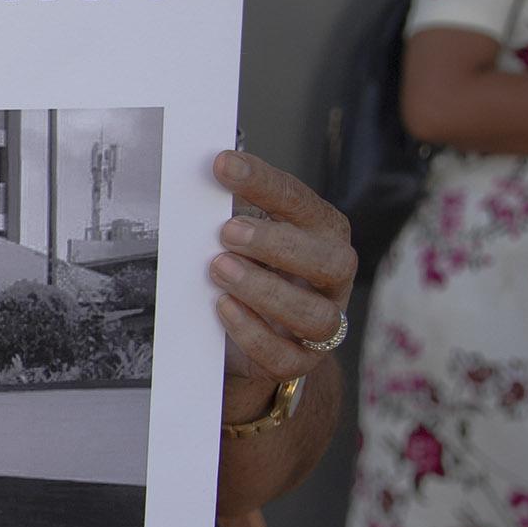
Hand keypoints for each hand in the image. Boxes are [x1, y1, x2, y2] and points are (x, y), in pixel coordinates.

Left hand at [208, 151, 358, 415]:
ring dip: (265, 290)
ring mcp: (323, 323)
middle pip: (330, 261)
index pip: (302, 204)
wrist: (251, 338)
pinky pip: (286, 355)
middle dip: (277, 244)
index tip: (222, 165)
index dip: (264, 183)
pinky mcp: (300, 361)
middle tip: (227, 232)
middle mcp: (333, 278)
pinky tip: (223, 308)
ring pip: (315, 315)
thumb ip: (231, 212)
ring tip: (219, 269)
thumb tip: (194, 181)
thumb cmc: (251, 270)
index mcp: (323, 234)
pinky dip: (253, 332)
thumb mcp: (245, 238)